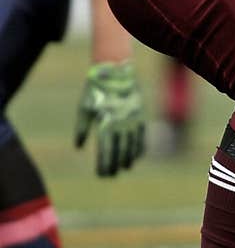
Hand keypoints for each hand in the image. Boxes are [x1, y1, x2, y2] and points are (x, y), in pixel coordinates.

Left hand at [75, 61, 145, 176]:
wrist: (117, 71)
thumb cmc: (96, 90)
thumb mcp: (84, 108)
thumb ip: (82, 128)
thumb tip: (79, 147)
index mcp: (106, 123)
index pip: (106, 151)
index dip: (104, 164)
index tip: (102, 175)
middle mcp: (122, 124)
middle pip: (120, 151)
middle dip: (116, 165)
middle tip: (111, 175)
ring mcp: (133, 120)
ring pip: (133, 145)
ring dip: (129, 158)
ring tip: (124, 168)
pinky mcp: (140, 115)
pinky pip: (142, 135)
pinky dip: (140, 147)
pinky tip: (137, 155)